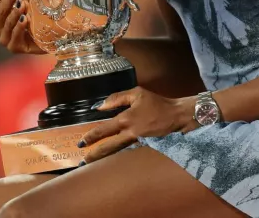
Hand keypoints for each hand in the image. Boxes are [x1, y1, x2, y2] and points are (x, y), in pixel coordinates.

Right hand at [0, 0, 42, 53]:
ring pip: (5, 24)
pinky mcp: (14, 47)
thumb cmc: (35, 16)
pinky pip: (13, 38)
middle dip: (7, 0)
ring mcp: (4, 38)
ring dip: (13, 14)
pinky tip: (25, 20)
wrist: (49, 37)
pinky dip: (18, 28)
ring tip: (22, 4)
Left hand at [78, 87, 197, 164]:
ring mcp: (136, 142)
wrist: (176, 115)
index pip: (103, 130)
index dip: (91, 137)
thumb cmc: (157, 103)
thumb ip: (117, 98)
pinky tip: (110, 161)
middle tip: (82, 161)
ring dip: (103, 158)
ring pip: (115, 152)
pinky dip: (116, 156)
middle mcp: (129, 133)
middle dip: (94, 155)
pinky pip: (126, 152)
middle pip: (107, 147)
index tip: (82, 142)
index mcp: (125, 120)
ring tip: (91, 164)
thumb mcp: (137, 94)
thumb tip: (100, 106)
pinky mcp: (142, 146)